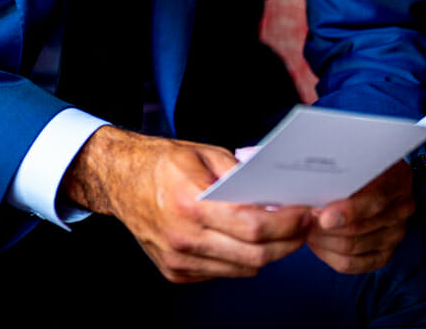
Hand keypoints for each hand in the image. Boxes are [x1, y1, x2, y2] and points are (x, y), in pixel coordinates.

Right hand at [62, 126, 311, 282]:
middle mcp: (184, 238)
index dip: (287, 224)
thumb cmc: (163, 161)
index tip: (305, 214)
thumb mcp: (203, 153)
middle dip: (286, 242)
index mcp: (192, 203)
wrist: (119, 180)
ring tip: (279, 232)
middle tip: (302, 226)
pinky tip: (243, 238)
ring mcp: (179, 261)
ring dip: (266, 253)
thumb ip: (239, 175)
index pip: (253, 226)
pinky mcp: (175, 273)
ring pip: (241, 269)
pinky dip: (239, 258)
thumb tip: (274, 194)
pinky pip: (221, 272)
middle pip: (254, 255)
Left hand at [307, 160, 414, 273]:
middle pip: (359, 228)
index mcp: (397, 179)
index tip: (322, 215)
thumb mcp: (352, 154)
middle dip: (324, 226)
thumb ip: (338, 169)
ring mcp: (396, 233)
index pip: (375, 200)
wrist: (372, 173)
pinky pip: (354, 264)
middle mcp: (401, 207)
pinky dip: (329, 254)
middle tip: (301, 218)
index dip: (347, 211)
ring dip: (323, 239)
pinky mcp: (386, 253)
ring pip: (352, 248)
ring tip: (304, 226)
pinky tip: (315, 242)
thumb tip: (308, 185)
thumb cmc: (356, 161)